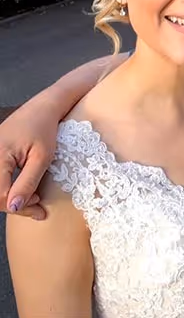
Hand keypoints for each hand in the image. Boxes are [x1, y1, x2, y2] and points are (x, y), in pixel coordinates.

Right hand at [0, 53, 125, 218]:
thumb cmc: (45, 128)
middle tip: (38, 210)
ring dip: (12, 199)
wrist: (44, 107)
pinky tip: (27, 192)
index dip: (19, 207)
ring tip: (35, 202)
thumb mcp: (42, 157)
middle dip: (16, 205)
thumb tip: (14, 207)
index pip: (0, 194)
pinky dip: (10, 189)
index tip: (39, 209)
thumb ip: (27, 182)